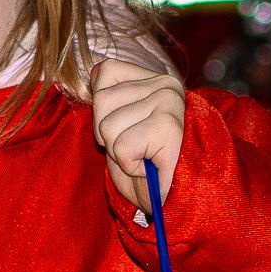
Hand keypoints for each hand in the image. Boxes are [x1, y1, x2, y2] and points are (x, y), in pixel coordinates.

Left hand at [90, 58, 187, 205]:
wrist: (175, 200)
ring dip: (118, 151)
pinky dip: (129, 165)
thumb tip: (95, 72)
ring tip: (143, 156)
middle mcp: (167, 85)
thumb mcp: (121, 123)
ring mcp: (170, 103)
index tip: (127, 129)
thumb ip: (111, 96)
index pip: (104, 72)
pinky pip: (122, 148)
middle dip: (109, 135)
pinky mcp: (169, 128)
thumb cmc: (146, 164)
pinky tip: (149, 166)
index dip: (103, 109)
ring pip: (107, 125)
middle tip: (136, 149)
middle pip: (101, 101)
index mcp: (156, 79)